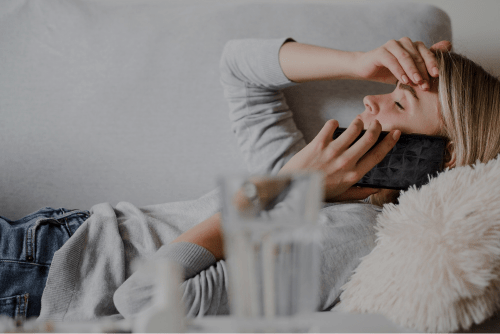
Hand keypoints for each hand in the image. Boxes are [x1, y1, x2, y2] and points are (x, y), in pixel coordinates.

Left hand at [278, 118, 399, 201]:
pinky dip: (334, 123)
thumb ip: (360, 192)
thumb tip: (378, 189)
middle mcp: (346, 162)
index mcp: (354, 175)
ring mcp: (332, 152)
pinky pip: (331, 126)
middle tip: (375, 123)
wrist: (293, 188)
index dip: (389, 142)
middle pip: (369, 138)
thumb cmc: (318, 192)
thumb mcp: (342, 196)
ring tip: (357, 123)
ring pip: (353, 128)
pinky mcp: (318, 144)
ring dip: (358, 123)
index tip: (396, 133)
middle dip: (376, 127)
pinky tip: (333, 127)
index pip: (378, 155)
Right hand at [353, 37, 451, 88]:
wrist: (365, 69)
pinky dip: (399, 70)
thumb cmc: (388, 70)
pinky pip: (392, 60)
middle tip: (426, 85)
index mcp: (412, 45)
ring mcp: (391, 45)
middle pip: (417, 55)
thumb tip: (449, 45)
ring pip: (406, 57)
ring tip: (416, 83)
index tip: (437, 76)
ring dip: (412, 71)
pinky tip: (403, 80)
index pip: (426, 53)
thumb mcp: (409, 71)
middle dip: (423, 71)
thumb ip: (425, 61)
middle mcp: (403, 42)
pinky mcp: (380, 52)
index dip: (432, 64)